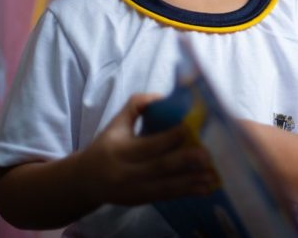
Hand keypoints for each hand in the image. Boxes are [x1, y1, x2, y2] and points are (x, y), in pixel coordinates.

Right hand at [75, 94, 217, 206]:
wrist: (84, 181)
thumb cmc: (106, 145)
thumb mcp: (116, 123)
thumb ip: (137, 105)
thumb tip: (163, 96)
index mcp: (119, 151)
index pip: (148, 145)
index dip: (169, 138)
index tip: (191, 128)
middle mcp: (126, 173)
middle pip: (159, 167)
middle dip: (184, 161)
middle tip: (207, 155)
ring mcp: (134, 190)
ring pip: (166, 186)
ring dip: (191, 181)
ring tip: (212, 175)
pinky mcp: (141, 201)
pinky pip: (166, 196)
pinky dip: (186, 192)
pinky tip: (205, 188)